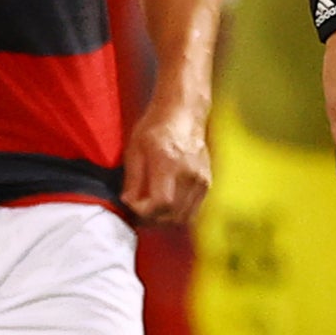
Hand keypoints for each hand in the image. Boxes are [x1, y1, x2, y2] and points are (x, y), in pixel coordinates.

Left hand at [122, 96, 212, 225]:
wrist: (184, 114)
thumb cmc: (156, 127)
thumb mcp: (135, 149)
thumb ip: (132, 179)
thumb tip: (129, 203)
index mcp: (169, 163)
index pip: (161, 202)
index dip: (144, 211)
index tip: (132, 206)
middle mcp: (189, 174)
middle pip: (173, 214)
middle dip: (152, 219)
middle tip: (138, 213)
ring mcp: (201, 179)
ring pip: (184, 217)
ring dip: (165, 220)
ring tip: (150, 212)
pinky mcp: (207, 182)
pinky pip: (193, 210)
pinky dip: (178, 214)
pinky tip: (165, 207)